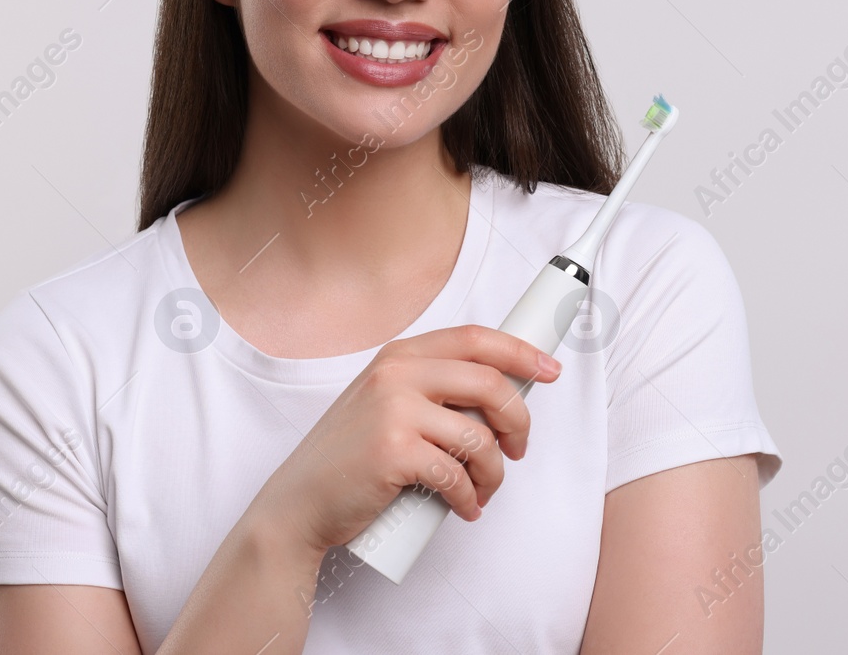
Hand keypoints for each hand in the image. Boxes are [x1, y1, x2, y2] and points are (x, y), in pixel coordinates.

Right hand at [246, 324, 561, 555]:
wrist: (300, 502)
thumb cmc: (349, 458)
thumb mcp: (385, 404)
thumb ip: (431, 390)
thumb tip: (500, 397)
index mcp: (398, 356)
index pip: (474, 338)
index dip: (520, 352)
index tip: (547, 370)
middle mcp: (395, 374)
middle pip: (489, 383)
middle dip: (518, 420)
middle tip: (519, 448)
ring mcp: (393, 411)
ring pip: (479, 437)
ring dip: (494, 472)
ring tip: (482, 490)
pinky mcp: (394, 452)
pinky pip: (457, 475)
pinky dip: (470, 498)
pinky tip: (464, 507)